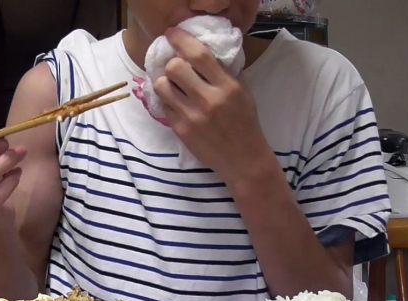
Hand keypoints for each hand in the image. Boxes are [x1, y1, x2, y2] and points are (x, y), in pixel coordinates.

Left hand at [153, 28, 271, 181]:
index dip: (181, 40)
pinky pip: (164, 106)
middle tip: (176, 68)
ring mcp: (192, 116)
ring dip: (165, 82)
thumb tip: (203, 50)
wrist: (243, 159)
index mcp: (227, 87)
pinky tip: (177, 103)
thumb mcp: (243, 93)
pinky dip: (167, 101)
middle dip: (172, 64)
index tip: (172, 34)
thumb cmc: (245, 123)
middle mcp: (208, 100)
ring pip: (162, 86)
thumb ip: (225, 72)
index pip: (198, 55)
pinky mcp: (181, 130)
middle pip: (174, 68)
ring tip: (173, 85)